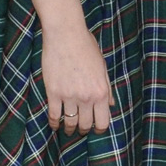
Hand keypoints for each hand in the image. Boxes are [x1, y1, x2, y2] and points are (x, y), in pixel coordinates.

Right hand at [41, 21, 111, 135]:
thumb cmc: (86, 46)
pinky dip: (54, 123)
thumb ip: (107, 88)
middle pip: (86, 124)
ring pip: (70, 122)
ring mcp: (69, 96)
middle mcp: (87, 97)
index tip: (96, 130)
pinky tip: (54, 124)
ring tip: (68, 130)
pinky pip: (54, 115)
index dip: (100, 129)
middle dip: (84, 130)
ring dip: (69, 129)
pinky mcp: (54, 92)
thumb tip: (111, 104)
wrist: (66, 34)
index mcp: (101, 91)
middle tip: (81, 130)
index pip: (103, 121)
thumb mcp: (102, 67)